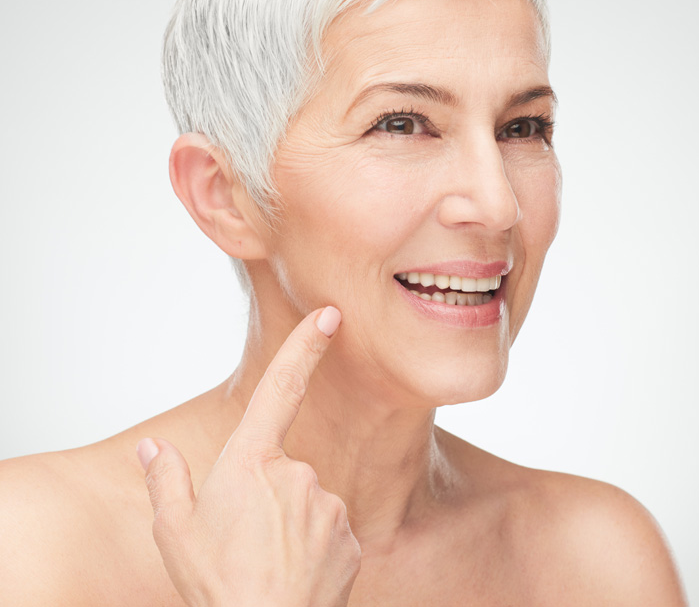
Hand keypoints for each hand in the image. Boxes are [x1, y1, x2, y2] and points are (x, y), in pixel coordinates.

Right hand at [136, 306, 360, 606]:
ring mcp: (328, 504)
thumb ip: (166, 480)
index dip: (306, 346)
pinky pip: (328, 531)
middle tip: (246, 544)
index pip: (281, 386)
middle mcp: (298, 474)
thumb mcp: (175, 532)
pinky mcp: (350, 537)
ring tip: (267, 566)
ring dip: (289, 525)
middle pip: (281, 469)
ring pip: (306, 503)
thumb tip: (153, 450)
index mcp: (252, 461)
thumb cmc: (216, 587)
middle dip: (266, 497)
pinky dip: (312, 548)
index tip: (330, 314)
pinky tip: (293, 576)